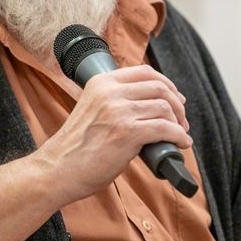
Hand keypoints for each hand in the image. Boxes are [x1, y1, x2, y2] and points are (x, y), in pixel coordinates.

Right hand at [33, 65, 191, 204]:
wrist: (58, 169)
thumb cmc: (76, 147)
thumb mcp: (92, 109)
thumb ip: (115, 101)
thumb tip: (149, 105)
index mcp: (101, 82)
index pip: (144, 72)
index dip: (166, 84)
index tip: (175, 98)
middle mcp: (110, 92)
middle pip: (159, 87)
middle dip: (177, 104)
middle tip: (181, 120)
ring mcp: (119, 111)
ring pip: (164, 107)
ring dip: (179, 122)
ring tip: (179, 135)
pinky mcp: (128, 133)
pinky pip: (165, 129)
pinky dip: (178, 137)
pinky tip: (181, 144)